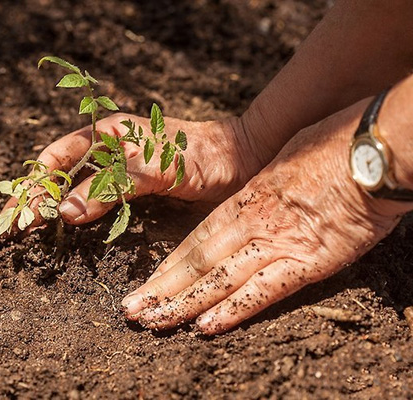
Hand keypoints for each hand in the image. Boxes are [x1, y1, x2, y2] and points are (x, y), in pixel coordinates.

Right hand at [1, 113, 268, 226]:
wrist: (237, 162)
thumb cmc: (197, 156)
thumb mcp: (150, 169)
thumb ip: (108, 187)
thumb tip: (64, 211)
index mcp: (107, 132)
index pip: (56, 156)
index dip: (34, 183)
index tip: (18, 211)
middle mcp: (107, 148)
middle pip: (59, 173)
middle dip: (36, 198)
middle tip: (13, 228)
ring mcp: (118, 168)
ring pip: (74, 188)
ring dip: (53, 208)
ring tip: (31, 231)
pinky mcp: (132, 188)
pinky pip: (96, 200)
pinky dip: (78, 214)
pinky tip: (68, 229)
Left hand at [121, 98, 411, 334]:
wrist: (372, 149)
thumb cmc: (332, 144)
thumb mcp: (284, 159)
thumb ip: (264, 186)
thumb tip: (254, 196)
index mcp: (245, 198)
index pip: (195, 238)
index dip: (167, 265)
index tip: (145, 284)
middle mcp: (250, 224)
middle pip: (196, 262)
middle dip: (161, 290)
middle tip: (131, 311)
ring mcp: (275, 244)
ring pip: (218, 280)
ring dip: (183, 305)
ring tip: (153, 324)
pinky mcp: (307, 262)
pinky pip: (263, 292)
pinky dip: (233, 311)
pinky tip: (205, 328)